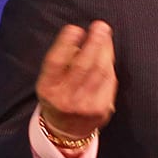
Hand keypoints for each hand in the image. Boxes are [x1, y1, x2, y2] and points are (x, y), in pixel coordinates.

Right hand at [36, 20, 117, 139]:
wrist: (66, 131)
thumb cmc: (59, 95)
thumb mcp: (51, 81)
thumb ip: (63, 62)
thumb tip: (83, 37)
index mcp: (48, 89)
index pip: (56, 63)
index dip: (65, 44)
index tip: (74, 28)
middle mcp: (65, 98)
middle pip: (83, 66)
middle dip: (93, 43)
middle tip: (100, 26)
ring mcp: (84, 105)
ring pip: (99, 72)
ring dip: (105, 50)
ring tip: (105, 35)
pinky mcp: (101, 109)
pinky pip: (109, 82)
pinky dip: (109, 66)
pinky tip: (108, 55)